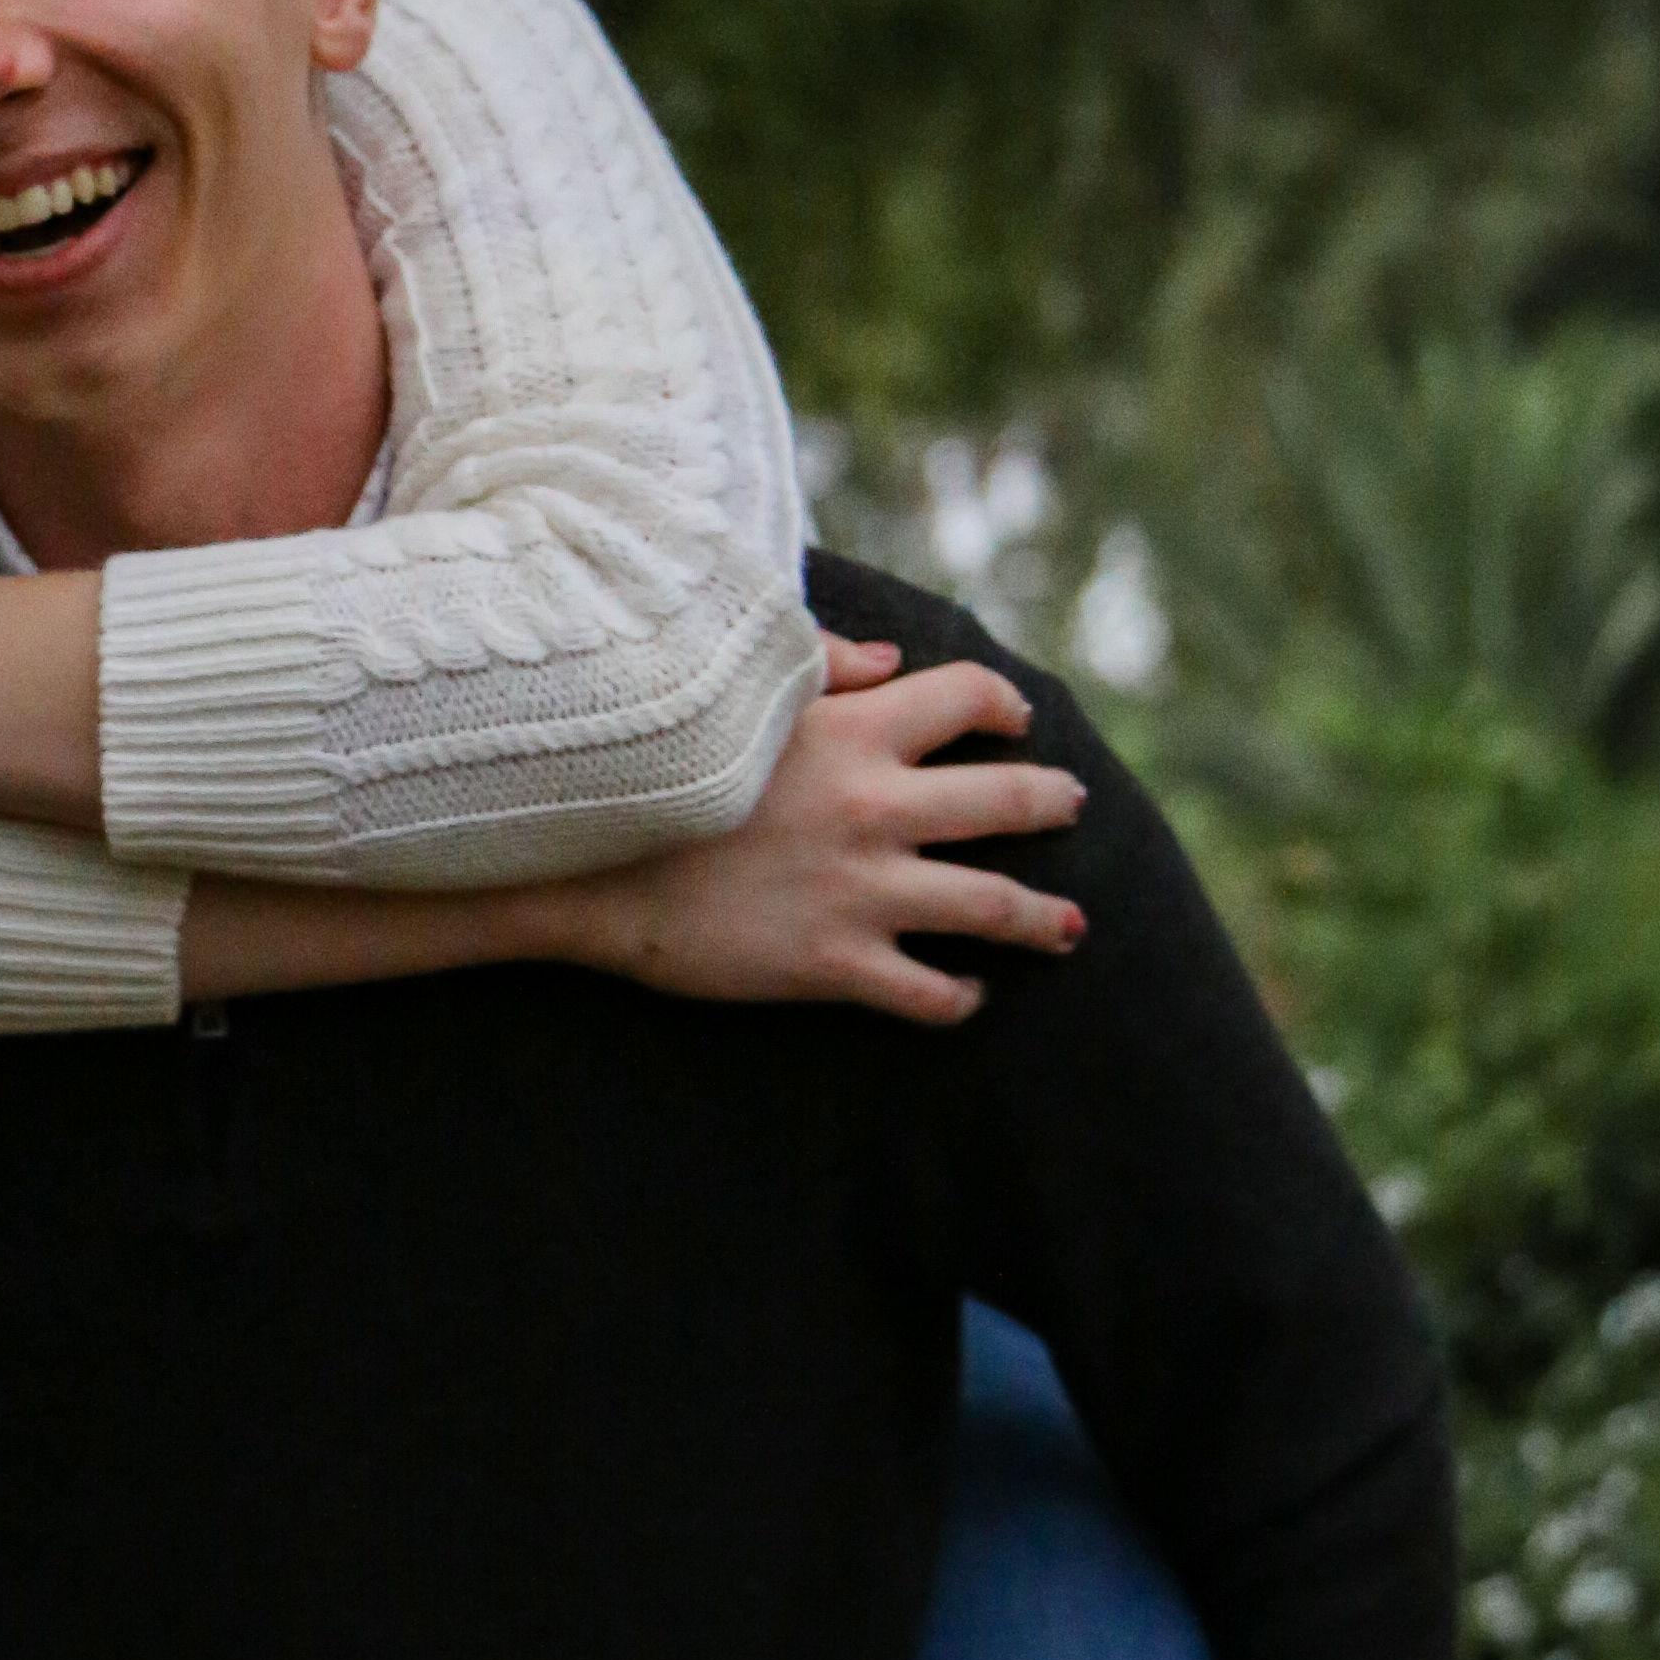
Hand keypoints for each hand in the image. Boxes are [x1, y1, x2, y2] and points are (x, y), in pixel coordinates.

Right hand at [566, 640, 1089, 1022]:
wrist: (589, 866)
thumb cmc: (658, 768)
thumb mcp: (737, 694)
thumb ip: (821, 664)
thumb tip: (892, 662)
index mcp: (855, 732)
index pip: (967, 698)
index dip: (1002, 704)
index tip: (1014, 718)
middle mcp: (876, 808)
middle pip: (1009, 802)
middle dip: (1053, 803)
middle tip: (1071, 805)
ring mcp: (862, 892)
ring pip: (993, 908)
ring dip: (1043, 919)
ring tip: (1068, 926)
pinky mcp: (834, 963)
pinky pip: (928, 992)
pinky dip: (960, 997)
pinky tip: (968, 994)